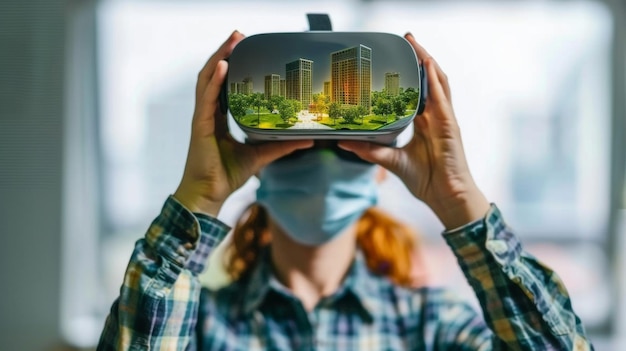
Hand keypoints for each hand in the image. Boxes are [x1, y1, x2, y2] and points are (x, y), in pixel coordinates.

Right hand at [174, 31, 312, 215]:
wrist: (209, 195)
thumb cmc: (226, 176)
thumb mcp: (259, 156)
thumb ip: (280, 145)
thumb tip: (307, 140)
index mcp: (217, 119)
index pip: (223, 85)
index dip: (231, 65)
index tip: (244, 49)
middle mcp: (208, 114)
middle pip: (213, 76)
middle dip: (225, 53)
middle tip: (239, 36)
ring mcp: (201, 118)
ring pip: (207, 80)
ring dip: (219, 58)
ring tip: (232, 42)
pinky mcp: (199, 127)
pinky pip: (207, 98)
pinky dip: (215, 80)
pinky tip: (224, 66)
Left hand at [338, 33, 488, 229]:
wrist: (444, 196)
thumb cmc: (424, 179)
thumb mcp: (390, 160)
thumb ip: (368, 149)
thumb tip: (343, 140)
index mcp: (424, 123)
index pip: (417, 91)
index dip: (409, 74)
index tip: (394, 59)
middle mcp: (435, 116)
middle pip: (429, 81)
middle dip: (418, 59)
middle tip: (404, 40)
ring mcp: (445, 119)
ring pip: (438, 82)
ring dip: (426, 60)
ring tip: (414, 44)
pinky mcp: (450, 125)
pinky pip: (442, 97)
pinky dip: (434, 79)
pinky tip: (426, 63)